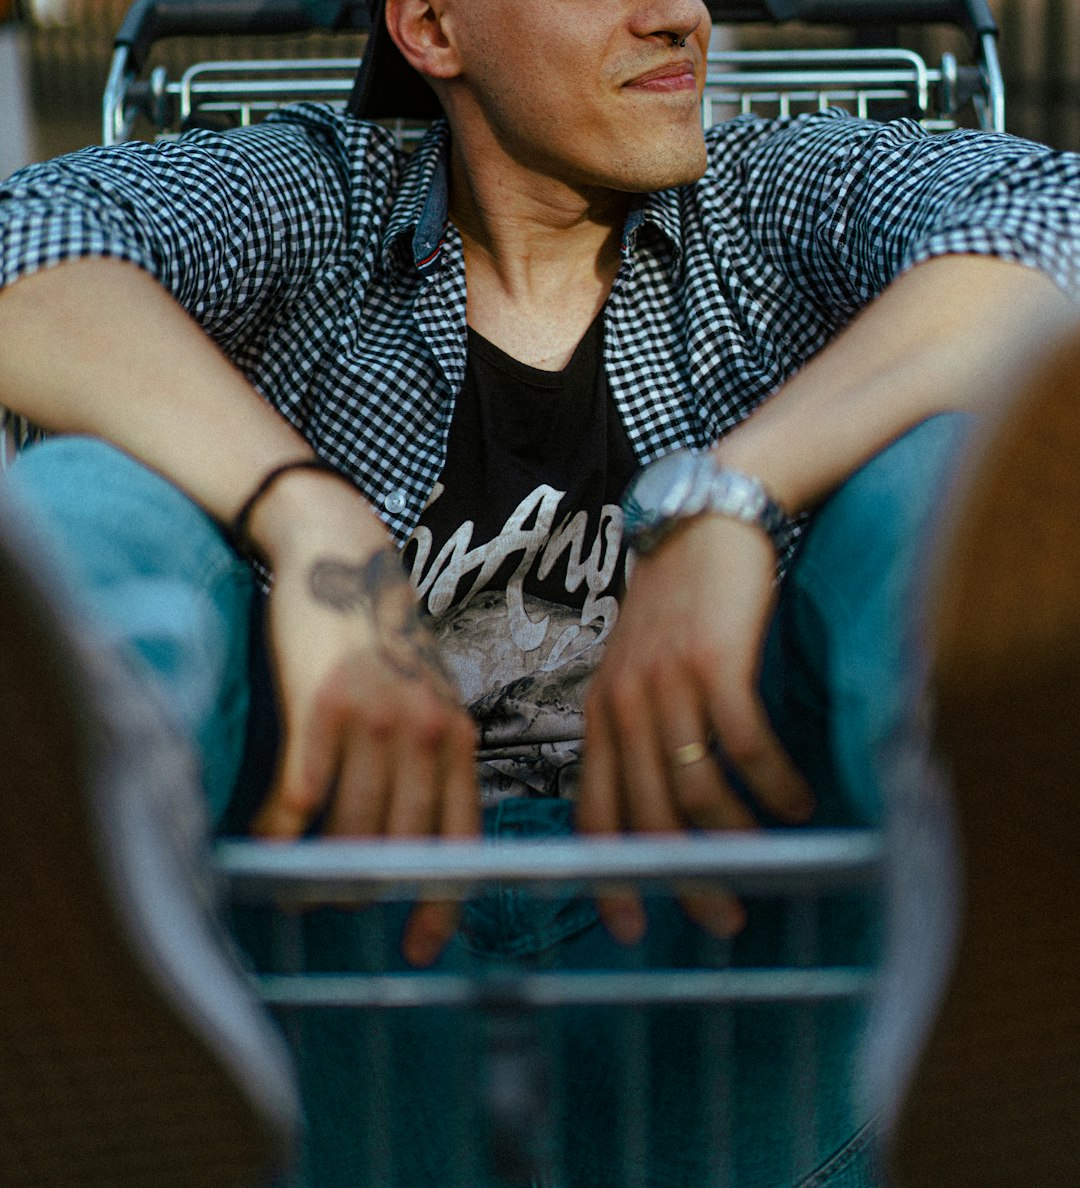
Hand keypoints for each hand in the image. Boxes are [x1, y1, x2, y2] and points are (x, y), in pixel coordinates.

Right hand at [250, 481, 479, 965]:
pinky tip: (265, 840)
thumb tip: (408, 846)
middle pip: (398, 848)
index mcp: (456, 735)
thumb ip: (427, 761)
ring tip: (295, 884)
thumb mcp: (425, 696)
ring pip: (348, 831)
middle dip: (362, 891)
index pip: (458, 840)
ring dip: (315, 873)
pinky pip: (299, 798)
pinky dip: (278, 831)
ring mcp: (376, 720)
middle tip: (329, 905)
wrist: (342, 556)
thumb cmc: (380, 638)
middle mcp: (424, 732)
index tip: (418, 945)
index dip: (439, 902)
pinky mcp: (325, 707)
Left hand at [578, 513, 813, 942]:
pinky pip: (747, 748)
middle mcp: (625, 702)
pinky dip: (775, 784)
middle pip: (651, 819)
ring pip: (700, 792)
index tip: (634, 923)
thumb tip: (664, 806)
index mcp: (600, 710)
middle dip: (689, 878)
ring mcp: (668, 683)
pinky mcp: (717, 663)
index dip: (611, 876)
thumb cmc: (680, 600)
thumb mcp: (639, 664)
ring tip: (773, 855)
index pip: (595, 812)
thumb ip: (639, 725)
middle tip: (725, 915)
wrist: (707, 519)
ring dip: (740, 838)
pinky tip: (797, 799)